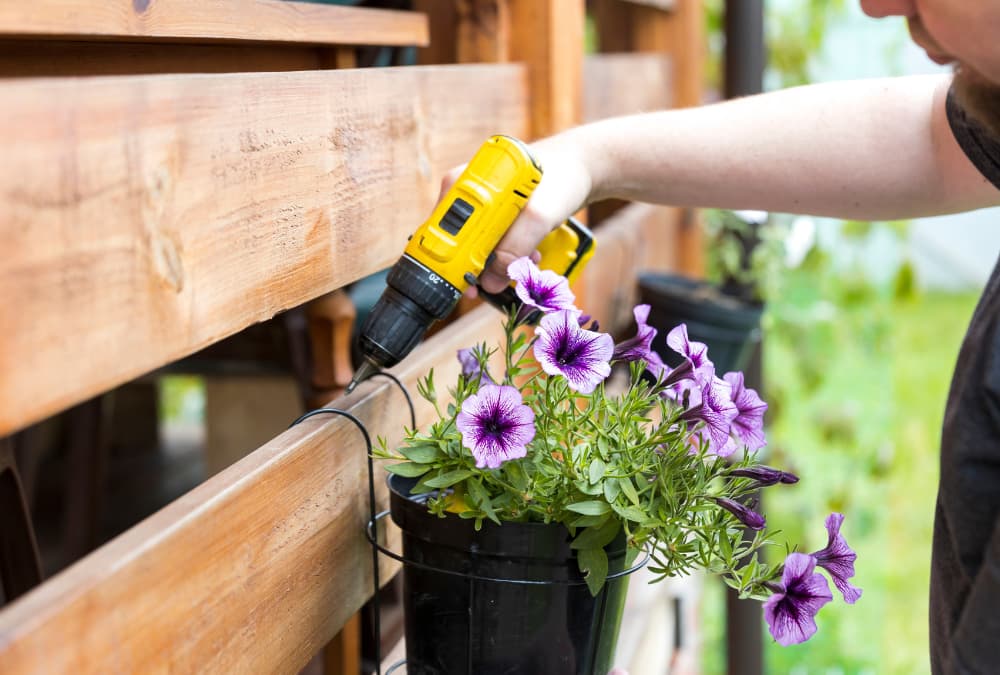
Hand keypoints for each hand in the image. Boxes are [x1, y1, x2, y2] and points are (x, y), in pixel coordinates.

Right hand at [439, 133, 594, 292]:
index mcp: (461, 185)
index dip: (452, 262)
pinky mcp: (495, 218)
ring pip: (477, 251)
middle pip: (455, 245)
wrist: (579, 167)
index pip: (440, 232)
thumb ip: (513, 251)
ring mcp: (480, 207)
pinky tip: (529, 255)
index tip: (471, 283)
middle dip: (481, 267)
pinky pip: (493, 247)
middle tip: (505, 276)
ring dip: (502, 265)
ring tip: (529, 261)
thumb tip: (489, 283)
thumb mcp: (537, 217)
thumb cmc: (559, 178)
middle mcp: (464, 195)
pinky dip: (510, 257)